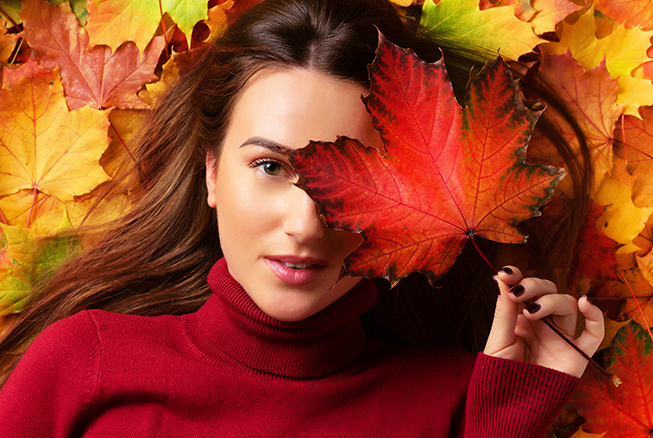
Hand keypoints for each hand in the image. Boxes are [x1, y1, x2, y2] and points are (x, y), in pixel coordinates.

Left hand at [483, 266, 604, 376]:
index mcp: (520, 317)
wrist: (509, 406)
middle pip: (548, 290)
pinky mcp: (577, 353)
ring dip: (552, 300)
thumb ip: (504, 311)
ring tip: (533, 312)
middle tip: (518, 294)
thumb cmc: (500, 375)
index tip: (505, 272)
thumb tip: (501, 278)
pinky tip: (586, 303)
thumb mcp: (498, 340)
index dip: (518, 277)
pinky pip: (594, 332)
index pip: (525, 289)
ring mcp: (561, 336)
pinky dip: (596, 316)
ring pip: (568, 304)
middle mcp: (543, 323)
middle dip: (533, 286)